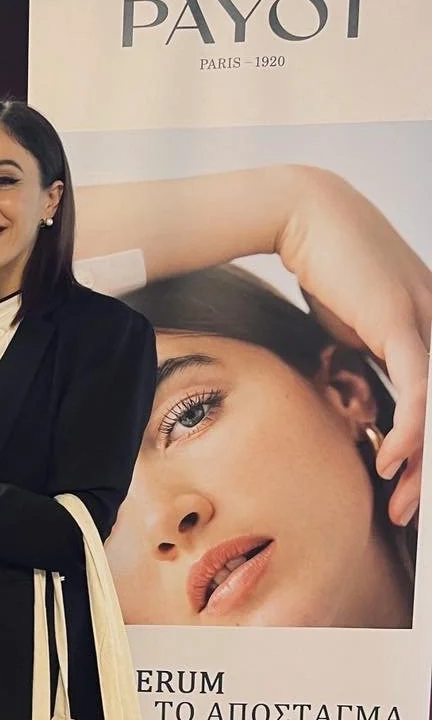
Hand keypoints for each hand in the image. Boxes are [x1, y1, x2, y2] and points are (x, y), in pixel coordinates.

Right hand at [281, 168, 429, 526]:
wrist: (301, 213)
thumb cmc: (323, 261)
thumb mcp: (353, 320)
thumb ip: (370, 355)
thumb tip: (362, 394)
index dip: (427, 443)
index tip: (407, 482)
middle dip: (431, 466)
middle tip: (408, 507)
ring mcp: (426, 316)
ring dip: (422, 460)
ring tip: (402, 499)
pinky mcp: (401, 317)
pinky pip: (419, 385)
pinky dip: (410, 427)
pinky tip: (393, 457)